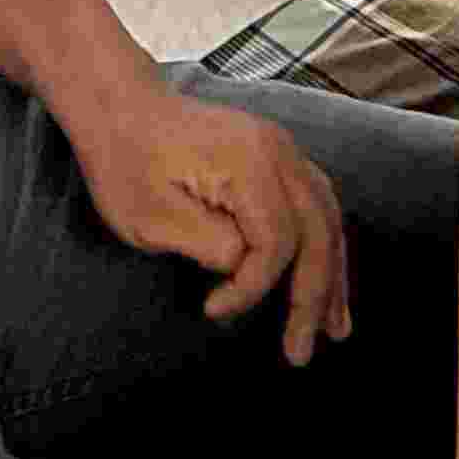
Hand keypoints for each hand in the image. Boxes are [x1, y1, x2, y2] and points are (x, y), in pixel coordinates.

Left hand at [63, 85, 350, 364]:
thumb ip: (208, 244)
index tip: (212, 310)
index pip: (276, 241)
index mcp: (249, 164)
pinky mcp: (278, 156)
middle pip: (318, 232)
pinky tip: (327, 274)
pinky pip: (318, 203)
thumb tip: (246, 267)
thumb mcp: (150, 216)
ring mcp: (284, 151)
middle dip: (315, 296)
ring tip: (335, 325)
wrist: (122, 108)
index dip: (252, 286)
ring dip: (333, 274)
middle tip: (302, 351)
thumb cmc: (126, 163)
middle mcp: (279, 152)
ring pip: (328, 218)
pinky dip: (325, 244)